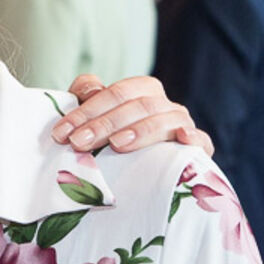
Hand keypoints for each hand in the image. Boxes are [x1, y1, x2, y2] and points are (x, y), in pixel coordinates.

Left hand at [52, 74, 213, 156]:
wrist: (135, 173)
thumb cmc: (107, 140)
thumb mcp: (90, 118)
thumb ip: (84, 96)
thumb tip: (89, 89)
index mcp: (142, 91)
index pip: (118, 93)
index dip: (88, 110)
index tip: (62, 133)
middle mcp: (164, 106)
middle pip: (138, 106)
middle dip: (105, 124)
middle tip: (79, 142)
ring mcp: (182, 126)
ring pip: (165, 120)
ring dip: (140, 130)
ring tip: (116, 144)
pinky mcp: (198, 150)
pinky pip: (202, 141)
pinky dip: (194, 138)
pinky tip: (182, 140)